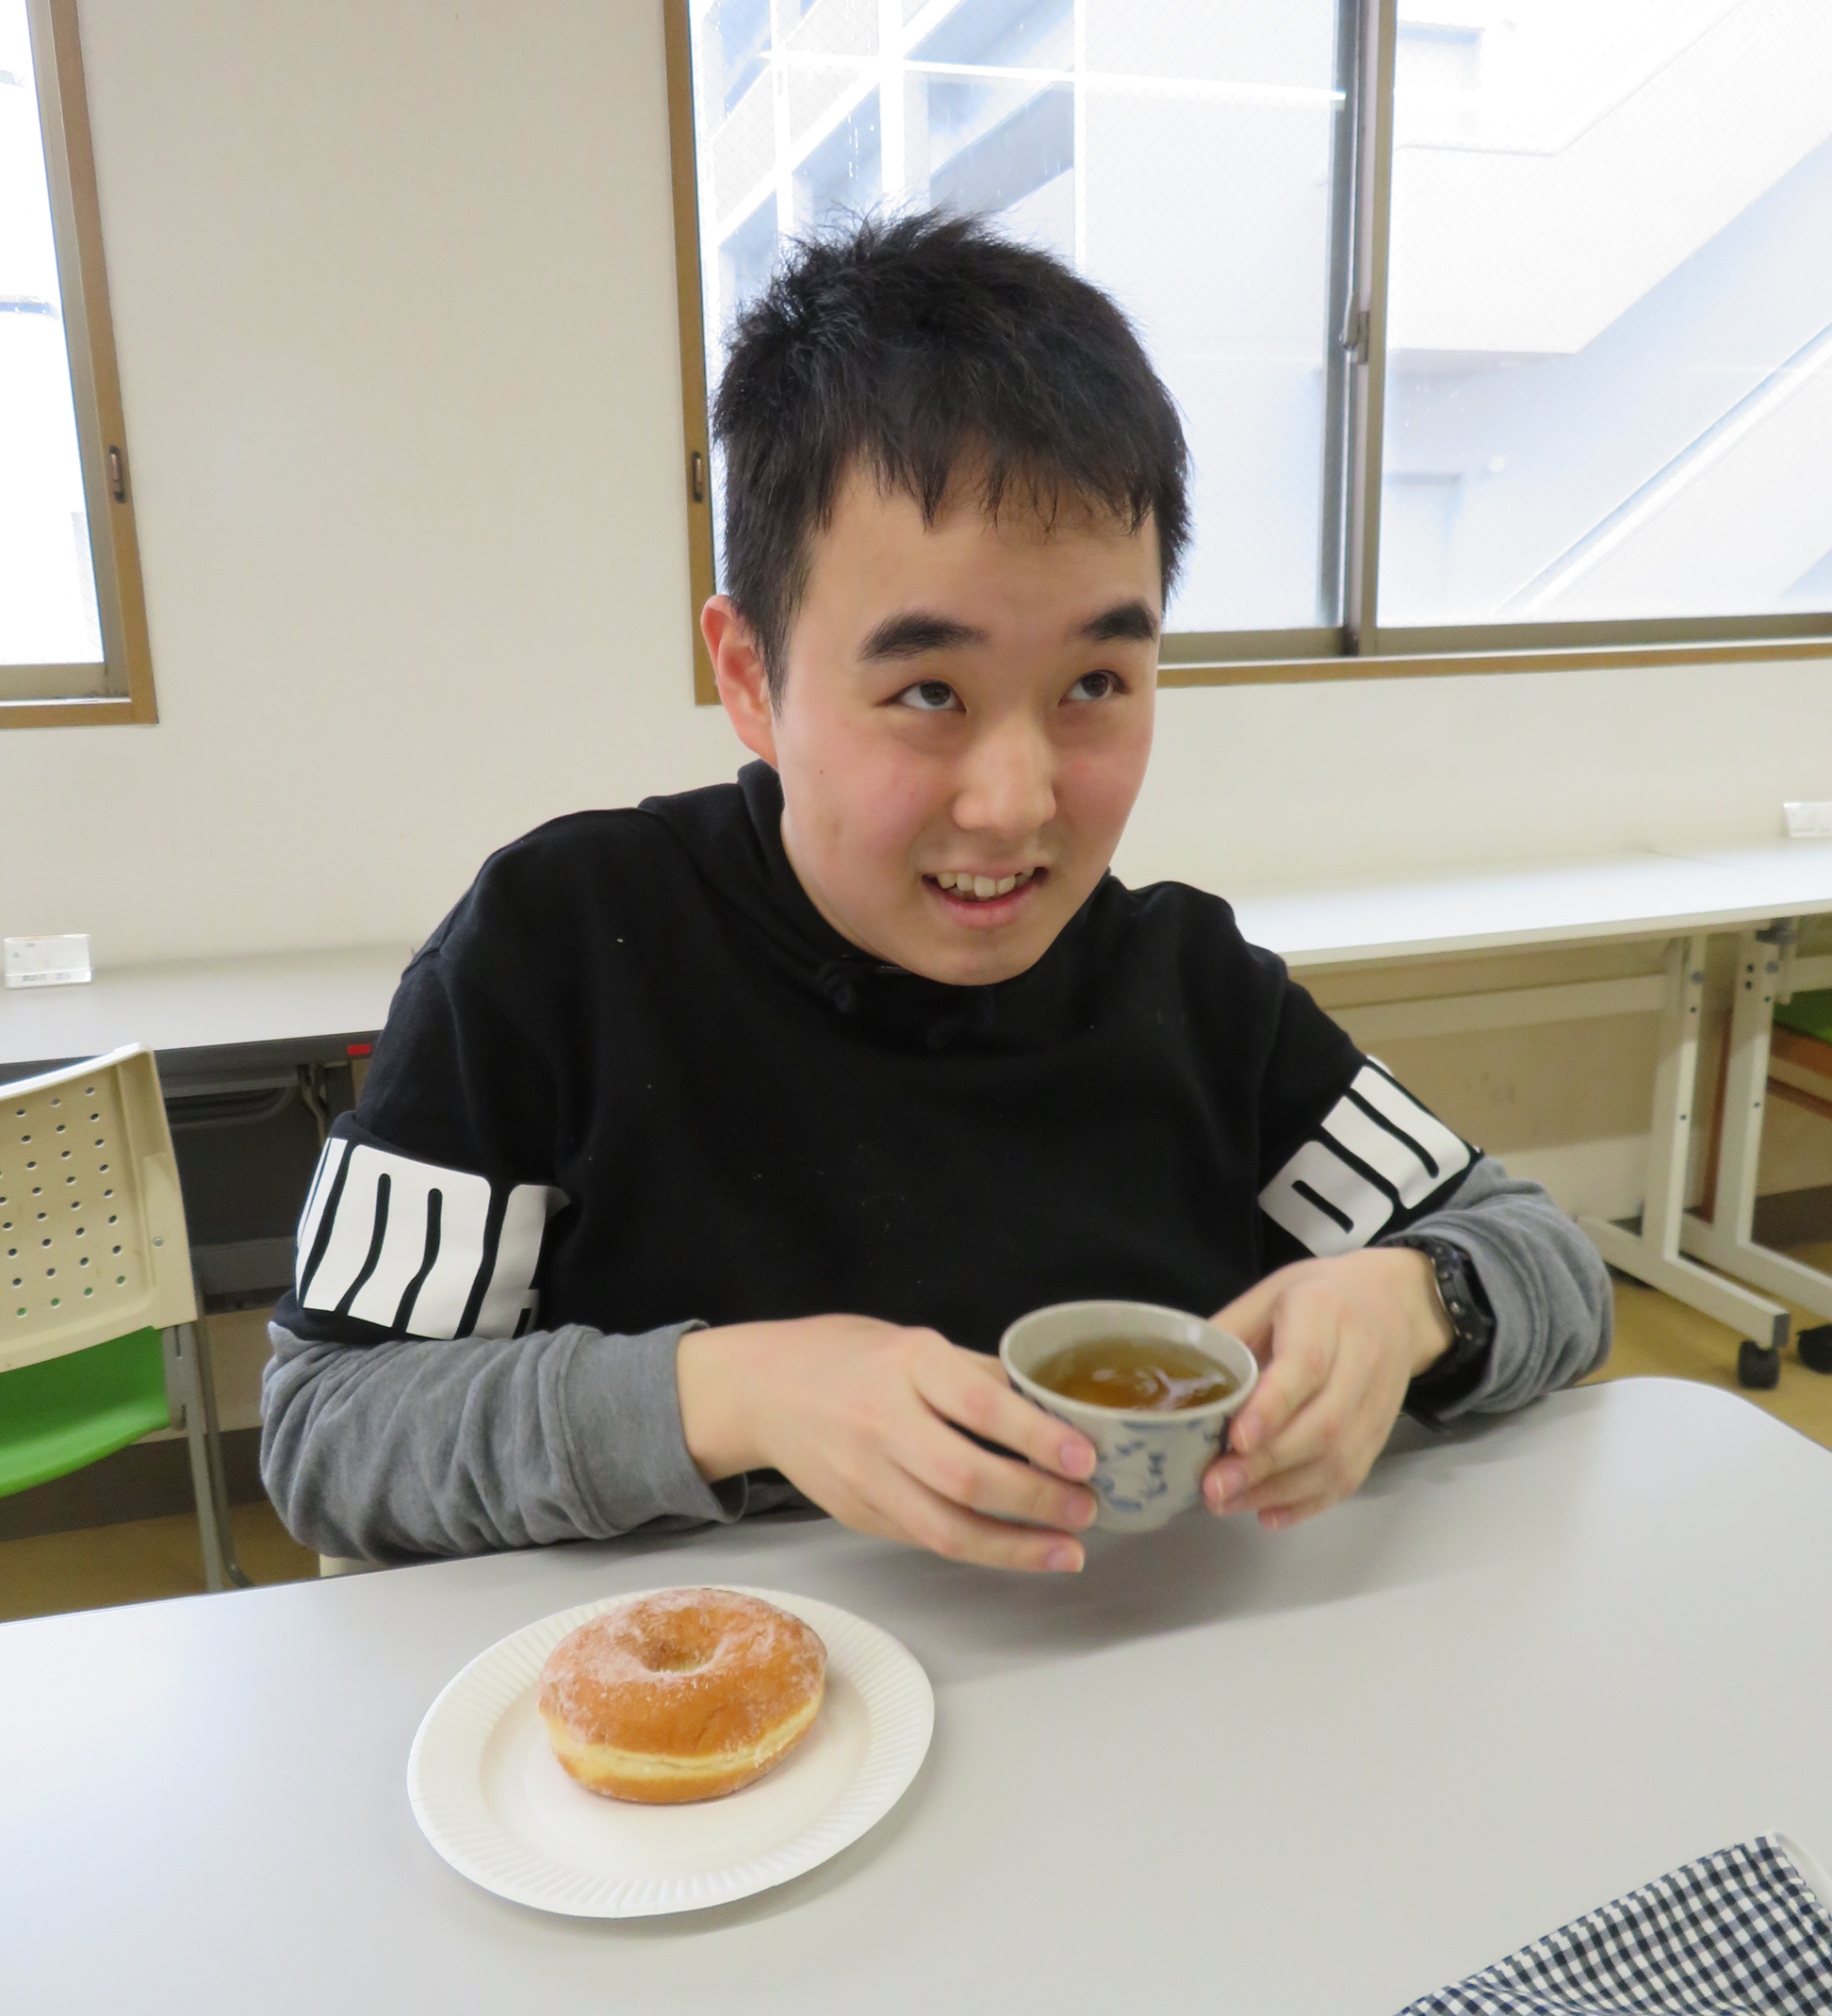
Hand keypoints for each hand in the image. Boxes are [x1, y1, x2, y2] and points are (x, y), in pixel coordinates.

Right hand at [675, 1316, 1097, 1571]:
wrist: (763, 1390)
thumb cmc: (849, 1357)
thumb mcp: (915, 1343)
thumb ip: (978, 1375)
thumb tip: (1055, 1412)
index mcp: (906, 1363)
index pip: (979, 1405)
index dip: (1036, 1436)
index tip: (1085, 1456)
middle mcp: (882, 1420)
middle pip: (966, 1478)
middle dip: (1037, 1501)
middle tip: (1088, 1507)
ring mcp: (865, 1475)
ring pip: (947, 1528)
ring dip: (1018, 1546)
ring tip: (1069, 1549)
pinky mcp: (858, 1514)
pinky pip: (928, 1540)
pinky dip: (982, 1550)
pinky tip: (1021, 1550)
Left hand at [1202, 1247, 1451, 1530]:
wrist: (1397, 1303)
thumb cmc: (1319, 1296)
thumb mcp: (1269, 1295)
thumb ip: (1229, 1333)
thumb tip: (1180, 1381)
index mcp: (1324, 1313)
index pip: (1305, 1366)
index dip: (1272, 1407)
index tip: (1236, 1438)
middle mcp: (1361, 1360)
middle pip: (1322, 1424)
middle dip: (1265, 1463)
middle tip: (1213, 1485)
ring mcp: (1376, 1403)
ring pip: (1337, 1459)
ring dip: (1279, 1490)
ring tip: (1228, 1502)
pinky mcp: (1380, 1434)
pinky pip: (1350, 1478)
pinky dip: (1307, 1503)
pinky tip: (1267, 1513)